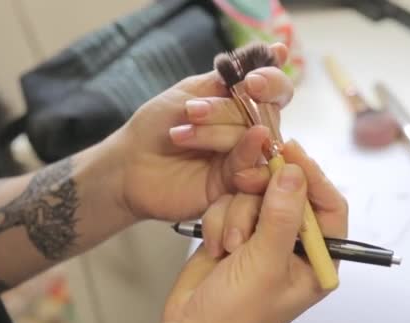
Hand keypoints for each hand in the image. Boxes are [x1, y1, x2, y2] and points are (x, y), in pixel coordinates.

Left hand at [111, 43, 293, 221]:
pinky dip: (246, 154)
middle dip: (226, 110)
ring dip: (217, 132)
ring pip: (256, 139)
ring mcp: (245, 158)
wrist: (129, 164)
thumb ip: (231, 77)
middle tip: (190, 111)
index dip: (272, 82)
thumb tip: (279, 50)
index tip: (252, 81)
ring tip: (179, 135)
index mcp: (242, 104)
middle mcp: (250, 130)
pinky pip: (253, 168)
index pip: (276, 90)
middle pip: (265, 114)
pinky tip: (227, 152)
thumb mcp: (192, 92)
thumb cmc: (157, 125)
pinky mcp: (235, 184)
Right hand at [152, 141, 347, 322]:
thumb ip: (281, 216)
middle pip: (287, 193)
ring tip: (229, 247)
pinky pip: (229, 203)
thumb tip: (295, 174)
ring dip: (236, 217)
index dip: (312, 176)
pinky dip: (218, 220)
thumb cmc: (235, 317)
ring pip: (253, 195)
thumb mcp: (265, 265)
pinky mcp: (234, 231)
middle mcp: (292, 245)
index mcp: (317, 259)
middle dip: (261, 198)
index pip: (328, 206)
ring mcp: (261, 237)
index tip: (291, 152)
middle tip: (247, 191)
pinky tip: (215, 246)